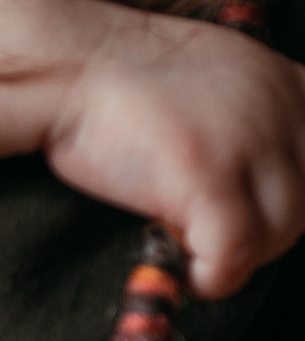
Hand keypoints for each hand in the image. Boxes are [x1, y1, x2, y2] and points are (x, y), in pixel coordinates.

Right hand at [0, 0, 304, 295]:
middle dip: (265, 230)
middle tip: (212, 236)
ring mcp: (248, 143)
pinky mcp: (208, 178)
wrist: (57, 63)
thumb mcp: (214, 74)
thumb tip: (260, 172)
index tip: (253, 211)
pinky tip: (189, 274)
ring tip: (194, 249)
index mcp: (288, 82)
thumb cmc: (113, 75)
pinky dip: (214, 277)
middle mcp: (283, 108)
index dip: (290, 195)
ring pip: (282, 232)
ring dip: (238, 255)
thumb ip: (252, 112)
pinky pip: (237, 255)